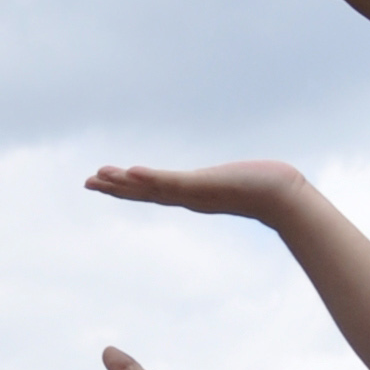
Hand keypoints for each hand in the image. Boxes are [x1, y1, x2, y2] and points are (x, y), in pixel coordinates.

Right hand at [85, 159, 308, 225]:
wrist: (282, 197)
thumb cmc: (263, 188)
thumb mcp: (236, 182)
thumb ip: (231, 182)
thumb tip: (231, 180)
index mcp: (192, 194)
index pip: (152, 191)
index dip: (127, 188)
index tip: (103, 183)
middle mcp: (189, 197)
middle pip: (144, 193)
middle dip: (115, 188)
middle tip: (86, 182)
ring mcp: (194, 193)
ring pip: (151, 189)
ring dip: (124, 184)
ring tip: (98, 177)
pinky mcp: (203, 187)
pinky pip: (171, 182)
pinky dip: (150, 178)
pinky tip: (131, 172)